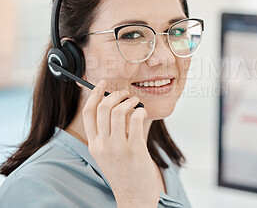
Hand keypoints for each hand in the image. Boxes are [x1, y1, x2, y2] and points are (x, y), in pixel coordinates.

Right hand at [82, 80, 158, 207]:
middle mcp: (103, 145)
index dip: (94, 94)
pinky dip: (140, 111)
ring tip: (137, 103)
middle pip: (103, 108)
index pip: (88, 113)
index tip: (103, 84)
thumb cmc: (124, 174)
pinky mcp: (134, 149)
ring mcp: (118, 147)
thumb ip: (110, 134)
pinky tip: (143, 114)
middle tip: (126, 95)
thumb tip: (121, 107)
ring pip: (118, 111)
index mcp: (94, 145)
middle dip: (115, 95)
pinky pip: (135, 119)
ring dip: (130, 101)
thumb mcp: (108, 155)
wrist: (134, 198)